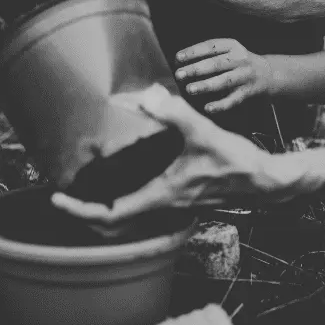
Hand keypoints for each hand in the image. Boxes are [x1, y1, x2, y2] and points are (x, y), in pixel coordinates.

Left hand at [51, 83, 299, 223]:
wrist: (265, 180)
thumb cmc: (237, 161)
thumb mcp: (203, 132)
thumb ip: (175, 113)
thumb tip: (147, 97)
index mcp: (161, 196)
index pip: (110, 216)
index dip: (80, 212)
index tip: (58, 200)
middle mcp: (163, 208)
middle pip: (113, 227)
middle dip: (84, 217)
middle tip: (63, 200)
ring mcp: (171, 208)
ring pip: (128, 222)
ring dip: (102, 213)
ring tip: (84, 194)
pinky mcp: (179, 201)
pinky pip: (142, 212)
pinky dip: (122, 205)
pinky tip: (120, 184)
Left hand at [175, 39, 274, 112]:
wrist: (268, 73)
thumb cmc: (239, 62)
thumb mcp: (229, 51)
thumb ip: (210, 54)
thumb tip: (181, 61)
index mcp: (232, 46)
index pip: (211, 46)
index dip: (194, 51)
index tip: (178, 58)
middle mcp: (240, 59)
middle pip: (216, 64)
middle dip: (196, 69)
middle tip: (179, 75)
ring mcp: (245, 76)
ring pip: (224, 81)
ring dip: (206, 85)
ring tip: (190, 89)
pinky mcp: (248, 92)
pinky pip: (233, 99)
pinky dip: (220, 104)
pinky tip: (208, 108)